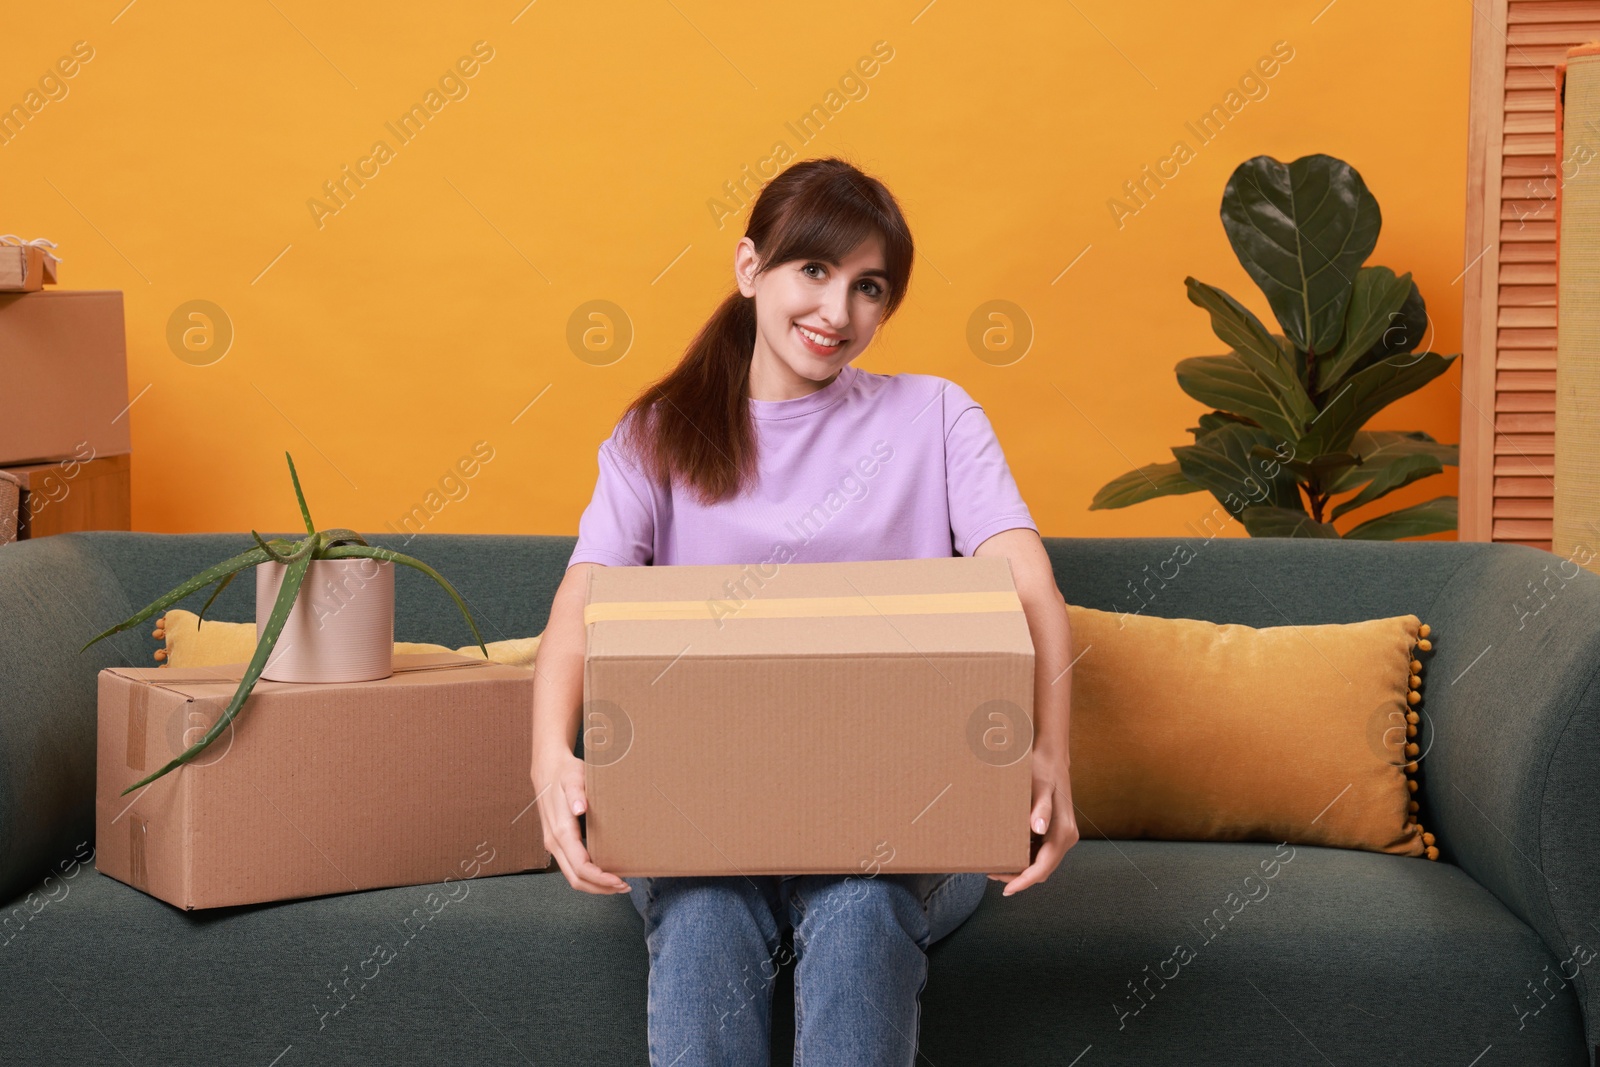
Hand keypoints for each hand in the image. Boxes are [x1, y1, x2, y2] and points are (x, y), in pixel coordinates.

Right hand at [532, 742, 630, 894]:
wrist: (548, 769)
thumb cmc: (565, 772)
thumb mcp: (573, 777)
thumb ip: (576, 792)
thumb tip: (580, 808)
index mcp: (560, 831)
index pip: (580, 866)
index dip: (600, 878)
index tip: (619, 880)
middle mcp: (554, 842)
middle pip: (575, 879)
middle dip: (600, 887)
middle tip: (625, 886)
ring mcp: (554, 844)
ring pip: (572, 876)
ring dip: (594, 885)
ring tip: (618, 884)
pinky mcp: (557, 843)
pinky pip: (571, 867)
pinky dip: (588, 876)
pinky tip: (604, 871)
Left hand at [988, 743, 1077, 895]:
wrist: (1050, 756)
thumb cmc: (1042, 769)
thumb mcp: (1040, 786)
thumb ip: (1041, 807)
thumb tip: (1039, 829)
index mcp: (1063, 832)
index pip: (1044, 867)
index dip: (1025, 881)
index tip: (1007, 889)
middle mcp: (1066, 837)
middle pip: (1042, 869)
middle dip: (1019, 877)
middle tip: (992, 874)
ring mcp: (1061, 835)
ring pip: (1041, 863)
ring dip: (1020, 868)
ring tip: (995, 865)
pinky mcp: (1054, 831)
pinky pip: (1039, 852)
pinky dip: (1024, 856)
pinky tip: (1006, 851)